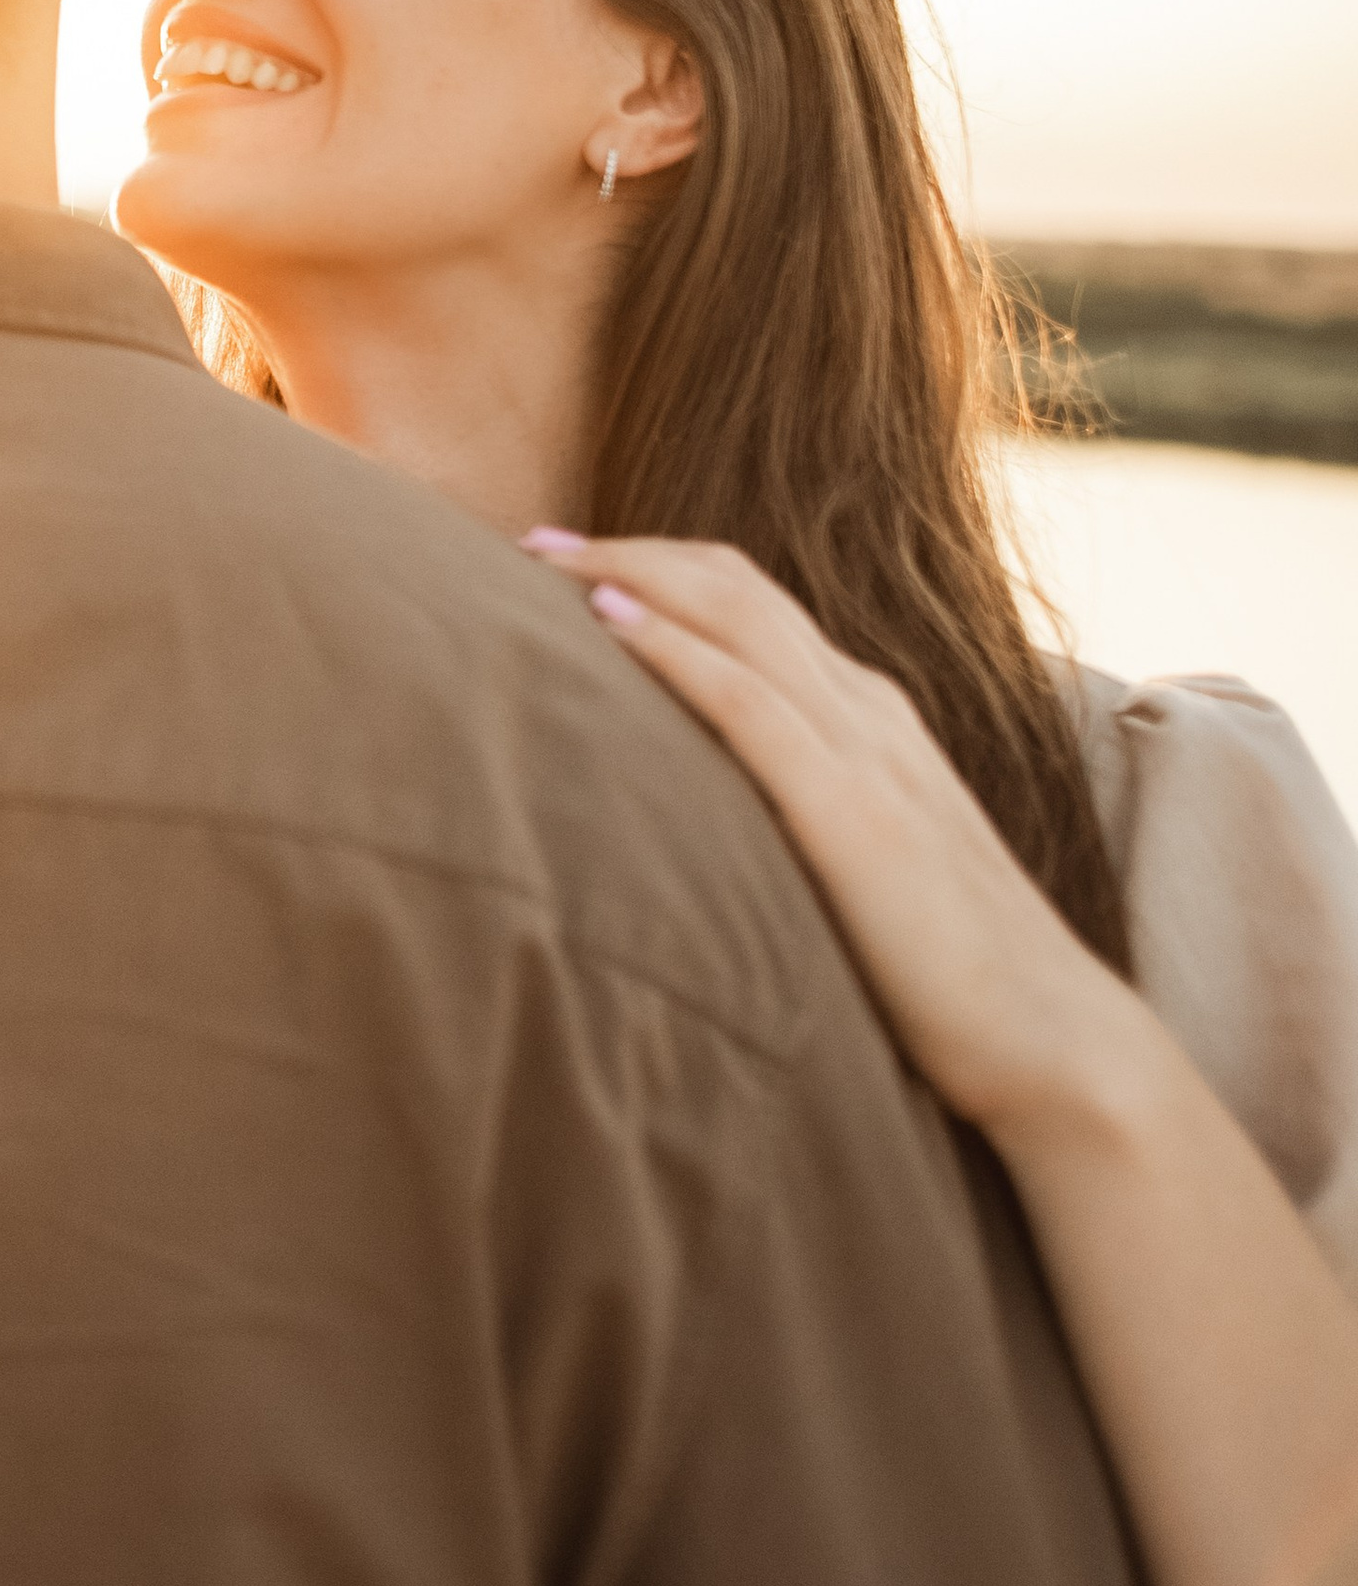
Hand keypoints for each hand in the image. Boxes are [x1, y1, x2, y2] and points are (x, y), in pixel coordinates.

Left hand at [520, 528, 1146, 1145]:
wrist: (1057, 1044)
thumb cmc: (953, 978)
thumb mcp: (865, 871)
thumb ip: (802, 827)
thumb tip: (707, 831)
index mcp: (872, 721)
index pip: (755, 606)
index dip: (661, 570)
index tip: (569, 564)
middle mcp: (868, 714)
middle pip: (734, 586)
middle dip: (628, 549)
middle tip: (529, 540)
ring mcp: (866, 756)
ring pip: (737, 619)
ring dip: (631, 573)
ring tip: (540, 556)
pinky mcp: (854, 814)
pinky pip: (748, 704)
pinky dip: (672, 650)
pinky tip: (604, 622)